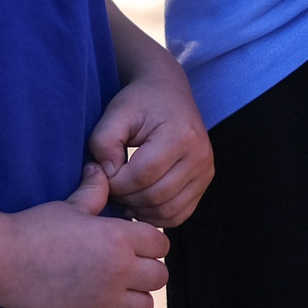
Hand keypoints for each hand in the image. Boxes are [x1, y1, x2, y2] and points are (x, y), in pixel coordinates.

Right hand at [0, 164, 169, 307]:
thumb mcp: (71, 205)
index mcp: (118, 238)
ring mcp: (104, 302)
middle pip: (159, 276)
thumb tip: (101, 169)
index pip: (161, 244)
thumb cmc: (36, 228)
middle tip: (129, 266)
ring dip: (136, 298)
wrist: (2, 260)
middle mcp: (118, 271)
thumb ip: (95, 190)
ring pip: (146, 307)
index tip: (136, 243)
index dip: (151, 242)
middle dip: (148, 270)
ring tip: (120, 289)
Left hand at [90, 63, 213, 227]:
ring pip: (168, 211)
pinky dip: (156, 215)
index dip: (115, 182)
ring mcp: (206, 171)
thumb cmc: (141, 102)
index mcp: (181, 135)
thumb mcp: (116, 112)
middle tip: (110, 185)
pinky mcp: (204, 183)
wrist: (168, 93)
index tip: (101, 172)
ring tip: (124, 192)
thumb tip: (106, 175)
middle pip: (156, 196)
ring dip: (139, 209)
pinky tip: (139, 201)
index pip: (142, 175)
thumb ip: (103, 142)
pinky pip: (179, 215)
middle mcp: (200, 156)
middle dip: (125, 197)